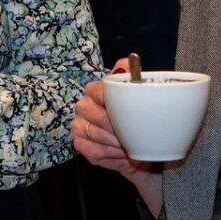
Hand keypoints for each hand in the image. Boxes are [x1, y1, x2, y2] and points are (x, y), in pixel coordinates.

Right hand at [71, 58, 163, 216]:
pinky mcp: (79, 144)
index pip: (99, 91)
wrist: (139, 147)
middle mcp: (83, 105)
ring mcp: (78, 125)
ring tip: (132, 147)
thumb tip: (126, 63)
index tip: (132, 114)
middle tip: (137, 136)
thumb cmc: (139, 120)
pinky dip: (111, 155)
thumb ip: (132, 76)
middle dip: (121, 129)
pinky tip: (122, 155)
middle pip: (99, 117)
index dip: (116, 105)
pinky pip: (93, 151)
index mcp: (95, 90)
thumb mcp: (141, 95)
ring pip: (97, 135)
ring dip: (118, 144)